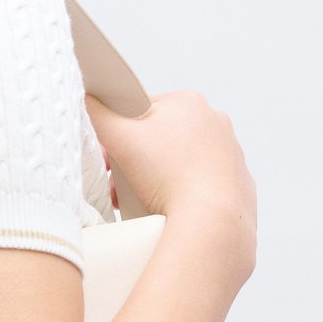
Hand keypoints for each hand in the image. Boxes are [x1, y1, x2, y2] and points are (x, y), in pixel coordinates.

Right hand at [86, 91, 255, 280]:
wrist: (212, 223)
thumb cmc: (168, 177)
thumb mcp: (118, 138)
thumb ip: (96, 112)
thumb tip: (85, 98)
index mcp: (189, 102)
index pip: (141, 109)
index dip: (120, 133)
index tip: (111, 157)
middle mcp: (216, 122)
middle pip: (160, 138)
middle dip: (136, 160)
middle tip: (120, 183)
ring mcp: (231, 154)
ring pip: (180, 162)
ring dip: (156, 179)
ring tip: (140, 201)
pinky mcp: (237, 184)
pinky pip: (201, 185)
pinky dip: (184, 194)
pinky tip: (171, 209)